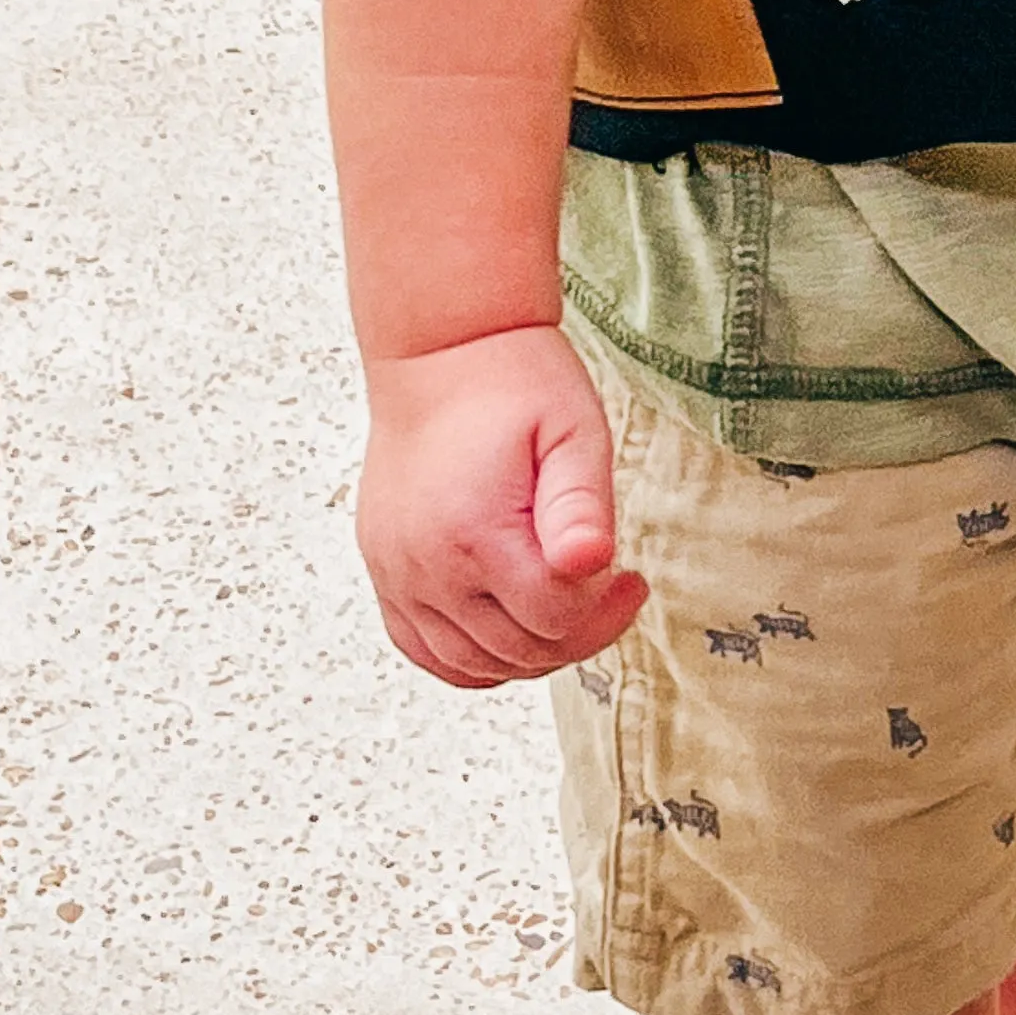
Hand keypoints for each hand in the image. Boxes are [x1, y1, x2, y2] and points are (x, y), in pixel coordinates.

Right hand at [357, 326, 645, 691]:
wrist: (439, 351)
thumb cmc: (513, 381)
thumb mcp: (572, 428)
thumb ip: (581, 502)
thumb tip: (590, 564)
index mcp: (476, 530)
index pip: (554, 620)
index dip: (606, 611)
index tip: (631, 579)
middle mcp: (427, 565)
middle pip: (517, 651)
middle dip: (576, 632)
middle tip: (607, 591)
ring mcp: (397, 573)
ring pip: (473, 664)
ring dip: (530, 650)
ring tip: (562, 603)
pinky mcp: (384, 571)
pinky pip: (424, 650)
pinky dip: (472, 656)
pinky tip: (509, 625)